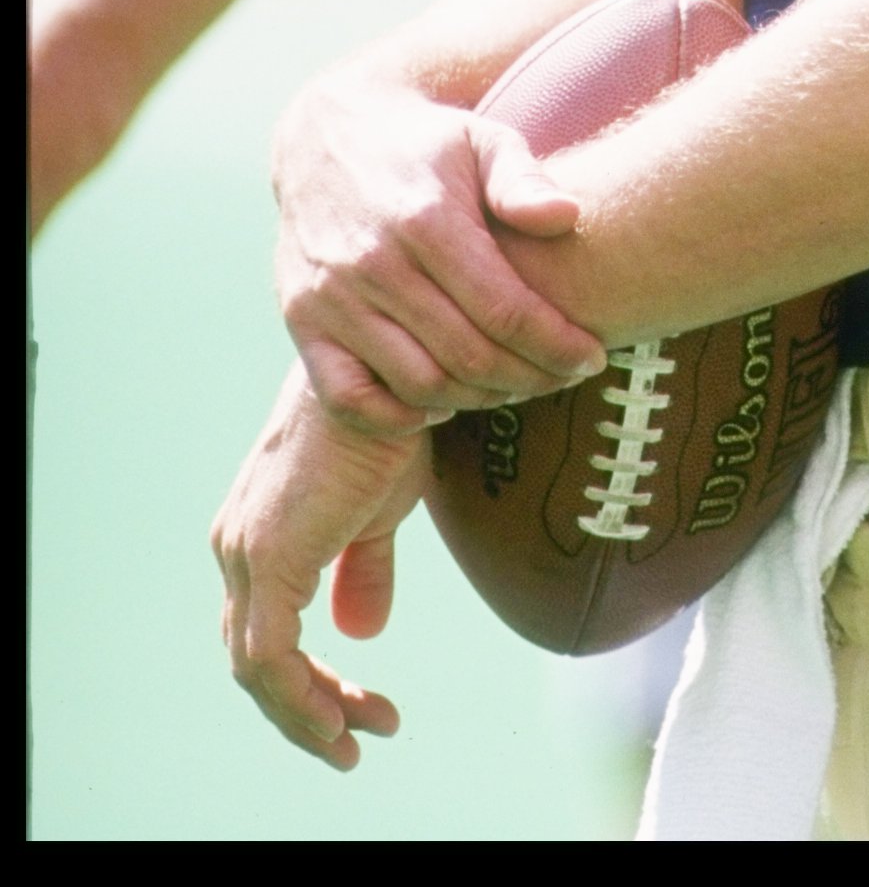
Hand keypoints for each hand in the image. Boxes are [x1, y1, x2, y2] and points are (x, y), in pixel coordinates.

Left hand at [213, 363, 425, 766]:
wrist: (387, 373)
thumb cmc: (386, 426)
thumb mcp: (379, 509)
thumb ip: (363, 570)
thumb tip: (360, 631)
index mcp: (257, 536)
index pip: (267, 635)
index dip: (312, 684)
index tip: (362, 711)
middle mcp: (237, 549)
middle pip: (255, 661)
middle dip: (309, 709)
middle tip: (358, 740)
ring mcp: (246, 554)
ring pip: (256, 669)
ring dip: (308, 715)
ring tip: (356, 741)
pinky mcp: (270, 558)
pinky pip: (270, 657)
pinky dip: (301, 698)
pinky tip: (338, 720)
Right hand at [274, 75, 608, 434]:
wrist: (326, 134)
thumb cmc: (425, 143)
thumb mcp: (481, 138)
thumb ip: (522, 179)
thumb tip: (568, 215)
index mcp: (426, 219)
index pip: (504, 309)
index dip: (555, 344)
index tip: (592, 357)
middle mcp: (374, 265)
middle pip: (467, 356)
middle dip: (531, 378)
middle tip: (566, 379)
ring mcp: (332, 299)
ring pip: (418, 385)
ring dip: (477, 401)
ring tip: (517, 387)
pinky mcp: (303, 322)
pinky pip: (352, 398)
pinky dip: (401, 414)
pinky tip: (440, 402)